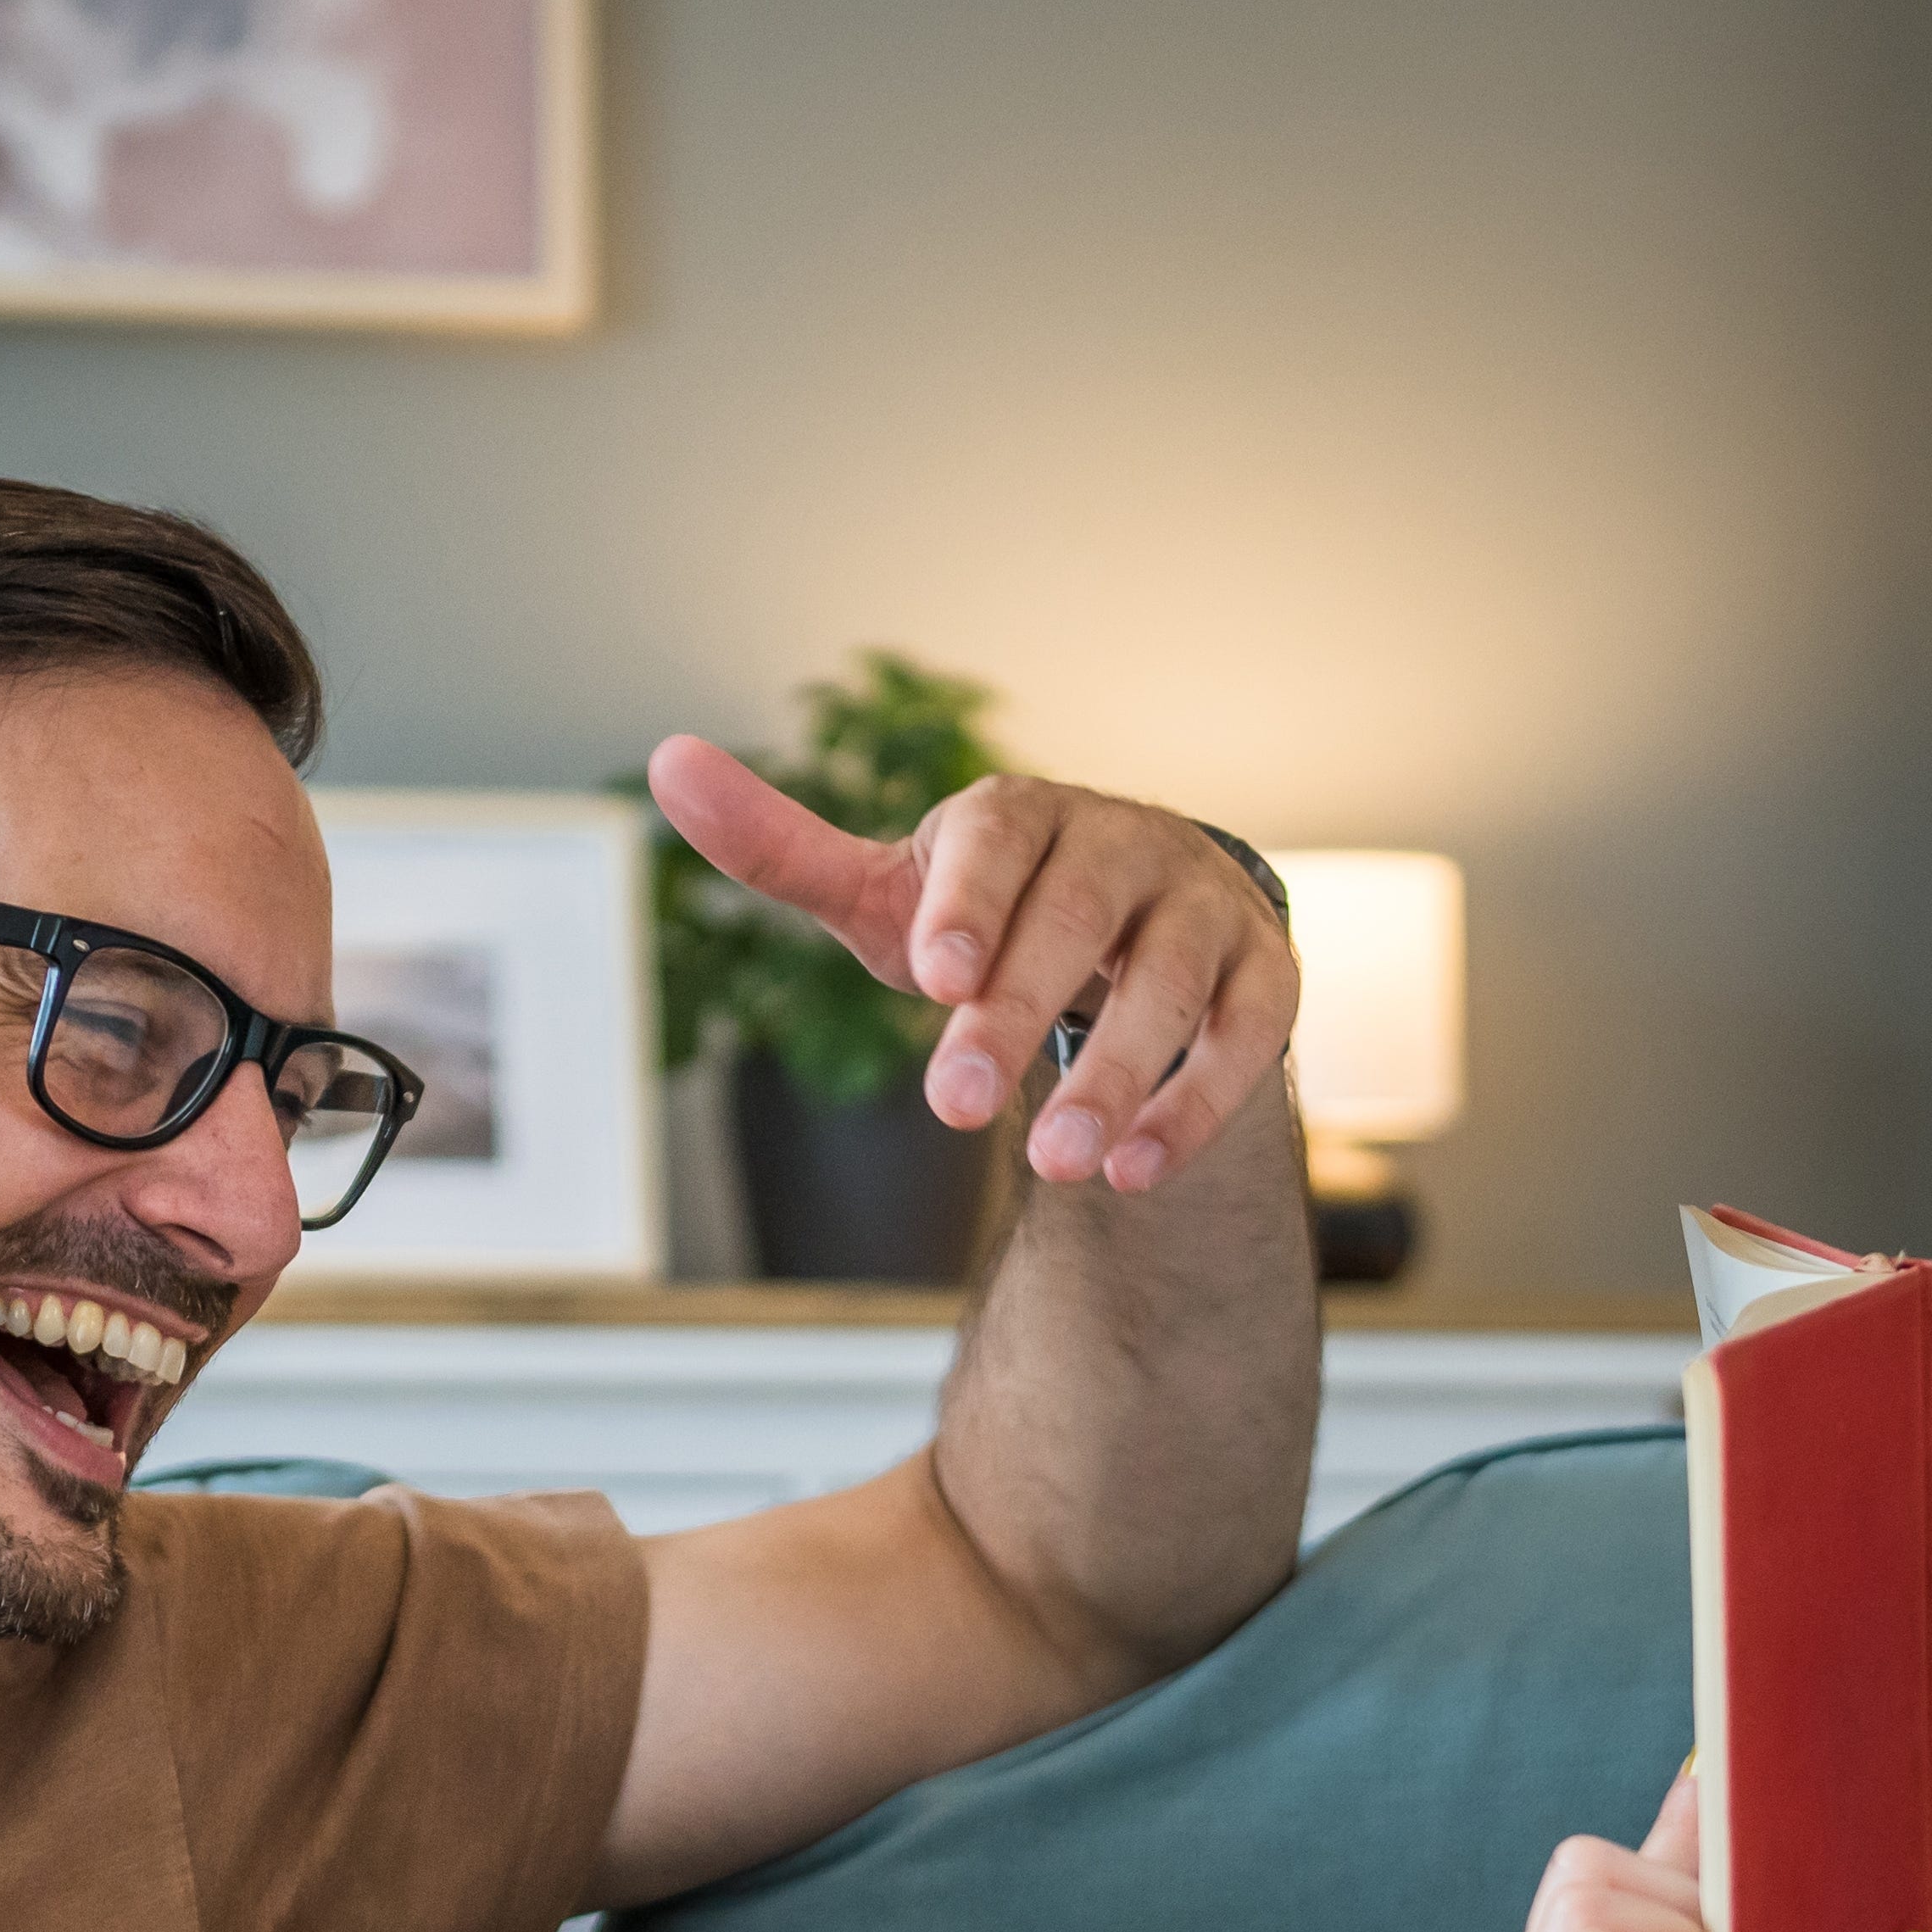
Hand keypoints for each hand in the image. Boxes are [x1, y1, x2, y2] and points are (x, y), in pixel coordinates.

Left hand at [639, 737, 1302, 1194]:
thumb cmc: (988, 920)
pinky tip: (1133, 1169)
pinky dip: (1197, 1103)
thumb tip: (667, 762)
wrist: (1136, 932)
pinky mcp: (1263, 973)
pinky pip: (1248, 1034)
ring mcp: (1200, 906)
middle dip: (1017, 1014)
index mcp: (1022, 814)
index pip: (998, 838)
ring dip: (1115, 1077)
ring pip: (1171, 983)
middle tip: (953, 1104)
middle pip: (1077, 919)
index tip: (933, 979)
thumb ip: (783, 850)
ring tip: (1054, 1165)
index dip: (968, 902)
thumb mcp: (888, 895)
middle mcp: (1123, 842)